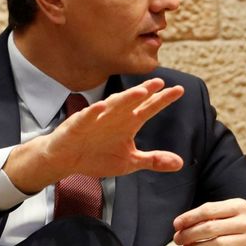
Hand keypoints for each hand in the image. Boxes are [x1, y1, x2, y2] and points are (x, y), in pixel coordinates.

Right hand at [6, 79, 184, 192]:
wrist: (65, 160)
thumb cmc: (97, 156)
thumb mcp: (129, 162)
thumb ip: (153, 160)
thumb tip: (180, 163)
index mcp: (128, 123)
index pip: (148, 109)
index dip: (162, 100)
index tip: (179, 90)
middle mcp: (114, 117)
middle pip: (132, 102)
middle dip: (145, 92)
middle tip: (159, 82)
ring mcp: (95, 120)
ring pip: (112, 107)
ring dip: (125, 99)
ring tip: (140, 91)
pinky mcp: (77, 127)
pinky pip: (85, 118)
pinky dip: (93, 113)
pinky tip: (101, 106)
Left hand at [173, 198, 245, 245]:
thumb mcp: (240, 211)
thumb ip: (217, 214)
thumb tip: (187, 222)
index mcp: (240, 206)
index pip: (209, 210)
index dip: (189, 218)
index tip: (176, 225)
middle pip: (210, 228)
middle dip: (189, 234)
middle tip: (178, 240)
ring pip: (216, 244)